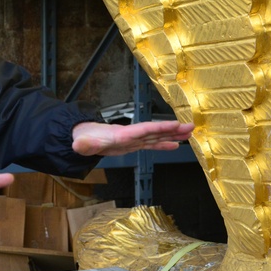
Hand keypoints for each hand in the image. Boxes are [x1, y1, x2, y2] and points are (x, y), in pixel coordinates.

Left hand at [72, 120, 194, 156]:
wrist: (83, 137)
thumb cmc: (84, 139)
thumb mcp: (83, 143)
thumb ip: (83, 145)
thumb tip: (79, 146)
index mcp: (123, 134)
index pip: (145, 129)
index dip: (160, 128)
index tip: (175, 125)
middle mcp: (132, 135)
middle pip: (156, 131)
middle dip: (173, 129)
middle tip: (191, 126)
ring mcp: (134, 140)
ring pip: (157, 137)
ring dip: (173, 136)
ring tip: (190, 134)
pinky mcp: (133, 145)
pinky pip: (152, 145)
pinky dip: (164, 145)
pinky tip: (176, 145)